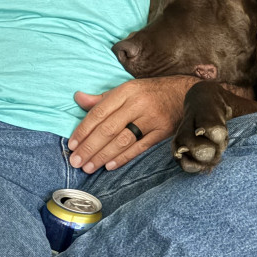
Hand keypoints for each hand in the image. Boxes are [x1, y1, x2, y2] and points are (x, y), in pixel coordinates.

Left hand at [68, 77, 196, 172]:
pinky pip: (139, 147)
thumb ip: (102, 98)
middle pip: (109, 129)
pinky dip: (123, 157)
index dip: (84, 130)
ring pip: (122, 140)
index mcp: (126, 91)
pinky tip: (110, 166)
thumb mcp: (127, 89)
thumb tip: (78, 98)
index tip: (72, 144)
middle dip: (90, 147)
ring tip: (89, 167)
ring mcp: (151, 119)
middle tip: (76, 161)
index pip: (99, 113)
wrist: (185, 93)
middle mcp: (138, 104)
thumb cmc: (150, 92)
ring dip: (103, 155)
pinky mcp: (162, 131)